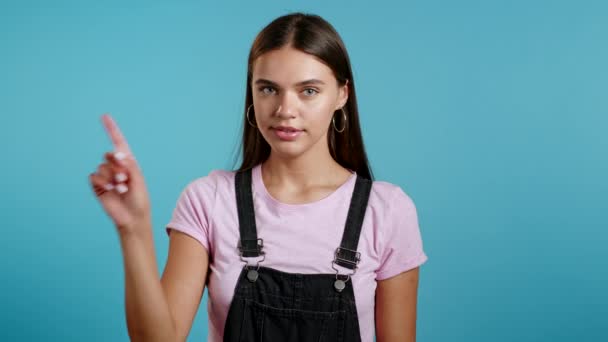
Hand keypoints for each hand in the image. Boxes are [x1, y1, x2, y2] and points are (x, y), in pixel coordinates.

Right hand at [89, 114, 150, 234]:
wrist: (132, 217)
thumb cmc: (139, 199)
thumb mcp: (138, 179)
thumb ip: (129, 164)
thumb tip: (117, 153)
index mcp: (128, 162)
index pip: (118, 142)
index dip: (111, 129)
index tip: (104, 116)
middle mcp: (116, 167)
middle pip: (109, 155)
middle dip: (117, 165)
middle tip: (125, 178)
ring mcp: (106, 176)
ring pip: (102, 166)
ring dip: (112, 177)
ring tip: (121, 188)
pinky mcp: (97, 185)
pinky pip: (94, 176)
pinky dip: (103, 182)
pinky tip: (111, 190)